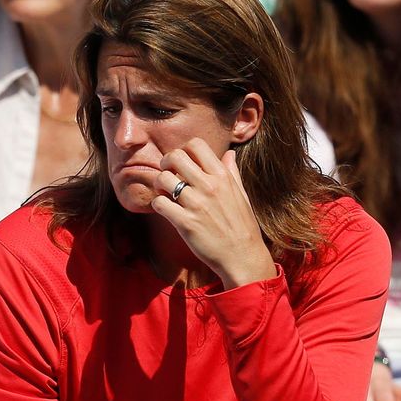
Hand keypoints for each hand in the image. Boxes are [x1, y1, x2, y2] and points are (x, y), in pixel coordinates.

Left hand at [151, 138, 276, 288]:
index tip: (182, 162)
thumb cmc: (243, 226)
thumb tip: (229, 154)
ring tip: (165, 193)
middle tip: (167, 174)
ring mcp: (196, 204)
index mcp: (222, 176)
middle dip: (166, 163)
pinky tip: (165, 209)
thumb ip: (231, 172)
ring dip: (159, 184)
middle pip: (175, 156)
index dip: (184, 150)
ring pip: (163, 179)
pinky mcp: (185, 222)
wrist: (243, 256)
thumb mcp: (242, 194)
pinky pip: (159, 203)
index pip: (196, 145)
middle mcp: (208, 186)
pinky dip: (157, 205)